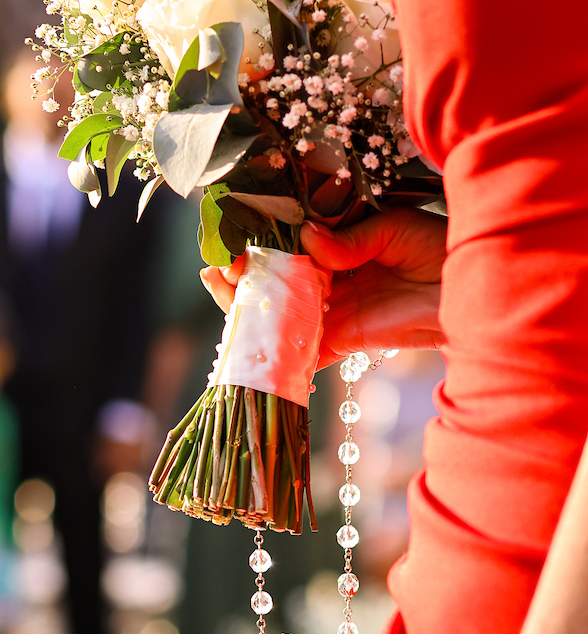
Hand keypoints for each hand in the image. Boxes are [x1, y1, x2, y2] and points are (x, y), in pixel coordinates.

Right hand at [199, 207, 445, 367]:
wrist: (468, 291)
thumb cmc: (437, 248)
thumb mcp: (391, 228)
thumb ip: (349, 238)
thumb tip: (307, 239)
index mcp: (338, 244)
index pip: (288, 243)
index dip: (258, 242)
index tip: (232, 238)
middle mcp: (329, 278)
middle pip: (276, 281)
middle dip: (244, 277)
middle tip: (217, 270)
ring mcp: (333, 311)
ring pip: (281, 315)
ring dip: (249, 309)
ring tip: (221, 293)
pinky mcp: (343, 342)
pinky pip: (304, 352)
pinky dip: (277, 354)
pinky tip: (247, 345)